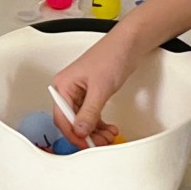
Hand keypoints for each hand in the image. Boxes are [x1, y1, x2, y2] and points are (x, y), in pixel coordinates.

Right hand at [52, 33, 139, 147]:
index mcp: (63, 85)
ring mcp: (79, 93)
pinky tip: (107, 128)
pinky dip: (98, 124)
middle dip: (85, 134)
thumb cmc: (111, 56)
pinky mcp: (91, 94)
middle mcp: (68, 90)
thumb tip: (80, 130)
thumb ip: (89, 112)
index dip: (73, 134)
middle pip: (71, 121)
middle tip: (99, 143)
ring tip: (108, 136)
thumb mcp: (100, 88)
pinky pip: (90, 115)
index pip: (62, 117)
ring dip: (94, 131)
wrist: (128, 45)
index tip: (85, 144)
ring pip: (82, 120)